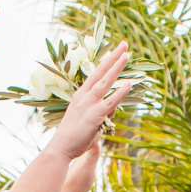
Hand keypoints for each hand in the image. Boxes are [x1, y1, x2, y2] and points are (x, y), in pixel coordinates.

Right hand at [48, 42, 135, 161]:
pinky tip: (129, 84)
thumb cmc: (74, 136)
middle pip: (101, 71)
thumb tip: (114, 107)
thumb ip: (102, 110)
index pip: (96, 73)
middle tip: (124, 44)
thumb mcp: (88, 119)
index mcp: (81, 94)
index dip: (107, 61)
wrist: (61, 147)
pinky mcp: (95, 115)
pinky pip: (110, 101)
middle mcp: (84, 95)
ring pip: (105, 82)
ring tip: (127, 55)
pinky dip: (120, 92)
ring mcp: (89, 104)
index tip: (115, 51)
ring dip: (117, 68)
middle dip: (113, 57)